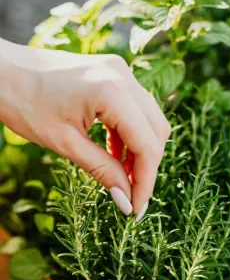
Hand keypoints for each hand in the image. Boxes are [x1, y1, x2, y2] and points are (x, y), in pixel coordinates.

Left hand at [0, 37, 170, 219]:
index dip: (146, 180)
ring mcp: (121, 72)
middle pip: (157, 131)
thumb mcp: (63, 142)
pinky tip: (115, 152)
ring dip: (141, 150)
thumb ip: (101, 170)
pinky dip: (131, 133)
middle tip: (132, 194)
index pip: (147, 144)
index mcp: (111, 93)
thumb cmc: (21, 102)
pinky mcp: (114, 73)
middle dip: (148, 166)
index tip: (137, 207)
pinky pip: (136, 108)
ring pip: (151, 119)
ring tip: (122, 175)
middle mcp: (123, 77)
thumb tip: (126, 200)